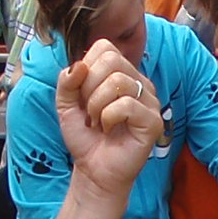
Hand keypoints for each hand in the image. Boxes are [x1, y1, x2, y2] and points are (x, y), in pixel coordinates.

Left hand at [56, 39, 164, 196]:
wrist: (93, 170)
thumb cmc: (85, 137)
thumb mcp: (65, 104)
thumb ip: (66, 80)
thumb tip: (79, 65)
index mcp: (122, 73)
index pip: (104, 47)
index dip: (85, 69)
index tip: (83, 96)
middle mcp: (139, 83)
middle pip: (111, 60)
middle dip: (89, 88)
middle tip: (89, 112)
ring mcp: (149, 101)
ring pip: (118, 82)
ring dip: (96, 105)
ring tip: (97, 122)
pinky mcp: (153, 121)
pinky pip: (126, 104)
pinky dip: (108, 117)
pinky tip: (108, 129)